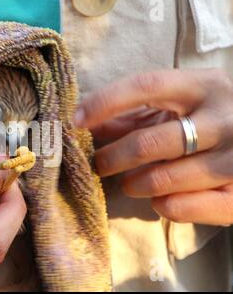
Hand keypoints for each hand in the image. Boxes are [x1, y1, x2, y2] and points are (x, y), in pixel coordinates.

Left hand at [74, 69, 232, 225]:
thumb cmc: (209, 118)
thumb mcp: (177, 106)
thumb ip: (134, 114)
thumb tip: (85, 124)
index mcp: (203, 86)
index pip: (146, 86)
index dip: (105, 102)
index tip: (76, 120)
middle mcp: (224, 117)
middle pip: (149, 142)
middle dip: (113, 158)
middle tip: (98, 165)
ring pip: (166, 178)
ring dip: (136, 184)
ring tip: (128, 184)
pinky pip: (189, 207)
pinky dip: (165, 207)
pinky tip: (159, 201)